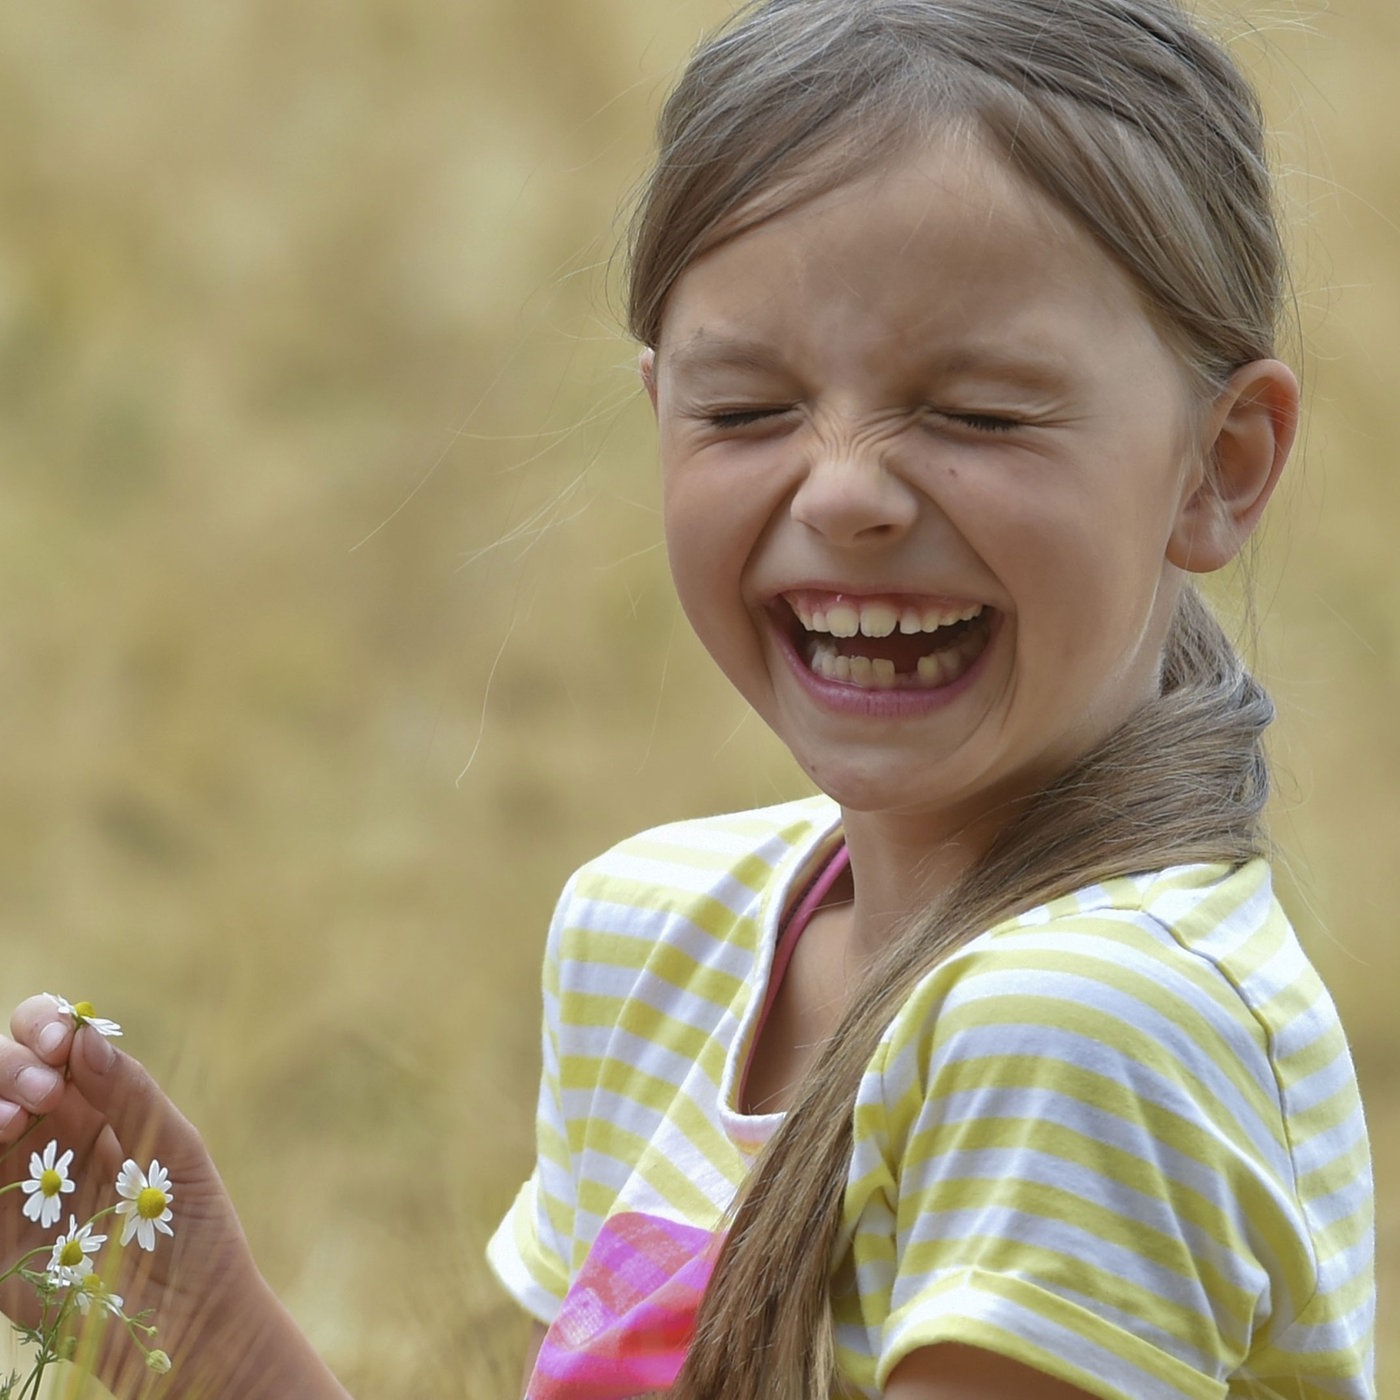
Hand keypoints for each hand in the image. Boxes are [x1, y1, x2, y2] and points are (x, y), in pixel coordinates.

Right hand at [0, 995, 351, 1398]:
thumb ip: (132, 1093)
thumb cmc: (192, 1227)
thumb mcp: (176, 1150)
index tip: (63, 1041)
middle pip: (1, 1067)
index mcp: (95, 1101)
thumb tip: (87, 1036)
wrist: (187, 1319)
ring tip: (16, 1119)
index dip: (45, 1025)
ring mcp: (13, 1181)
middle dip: (12, 1063)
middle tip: (46, 1093)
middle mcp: (46, 1132)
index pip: (51, 1040)